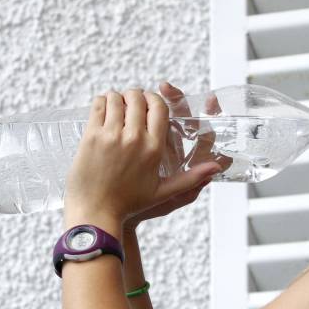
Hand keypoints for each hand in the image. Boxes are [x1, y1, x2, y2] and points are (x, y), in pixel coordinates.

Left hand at [62, 86, 223, 235]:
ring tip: (118, 106)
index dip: (154, 99)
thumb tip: (217, 168)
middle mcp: (134, 138)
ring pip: (116, 98)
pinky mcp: (91, 137)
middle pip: (138, 98)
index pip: (159, 107)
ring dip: (118, 97)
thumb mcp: (164, 192)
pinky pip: (98, 105)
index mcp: (154, 148)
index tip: (149, 104)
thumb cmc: (131, 204)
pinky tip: (104, 109)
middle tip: (132, 103)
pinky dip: (102, 101)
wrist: (97, 213)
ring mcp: (111, 136)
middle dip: (135, 95)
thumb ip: (192, 178)